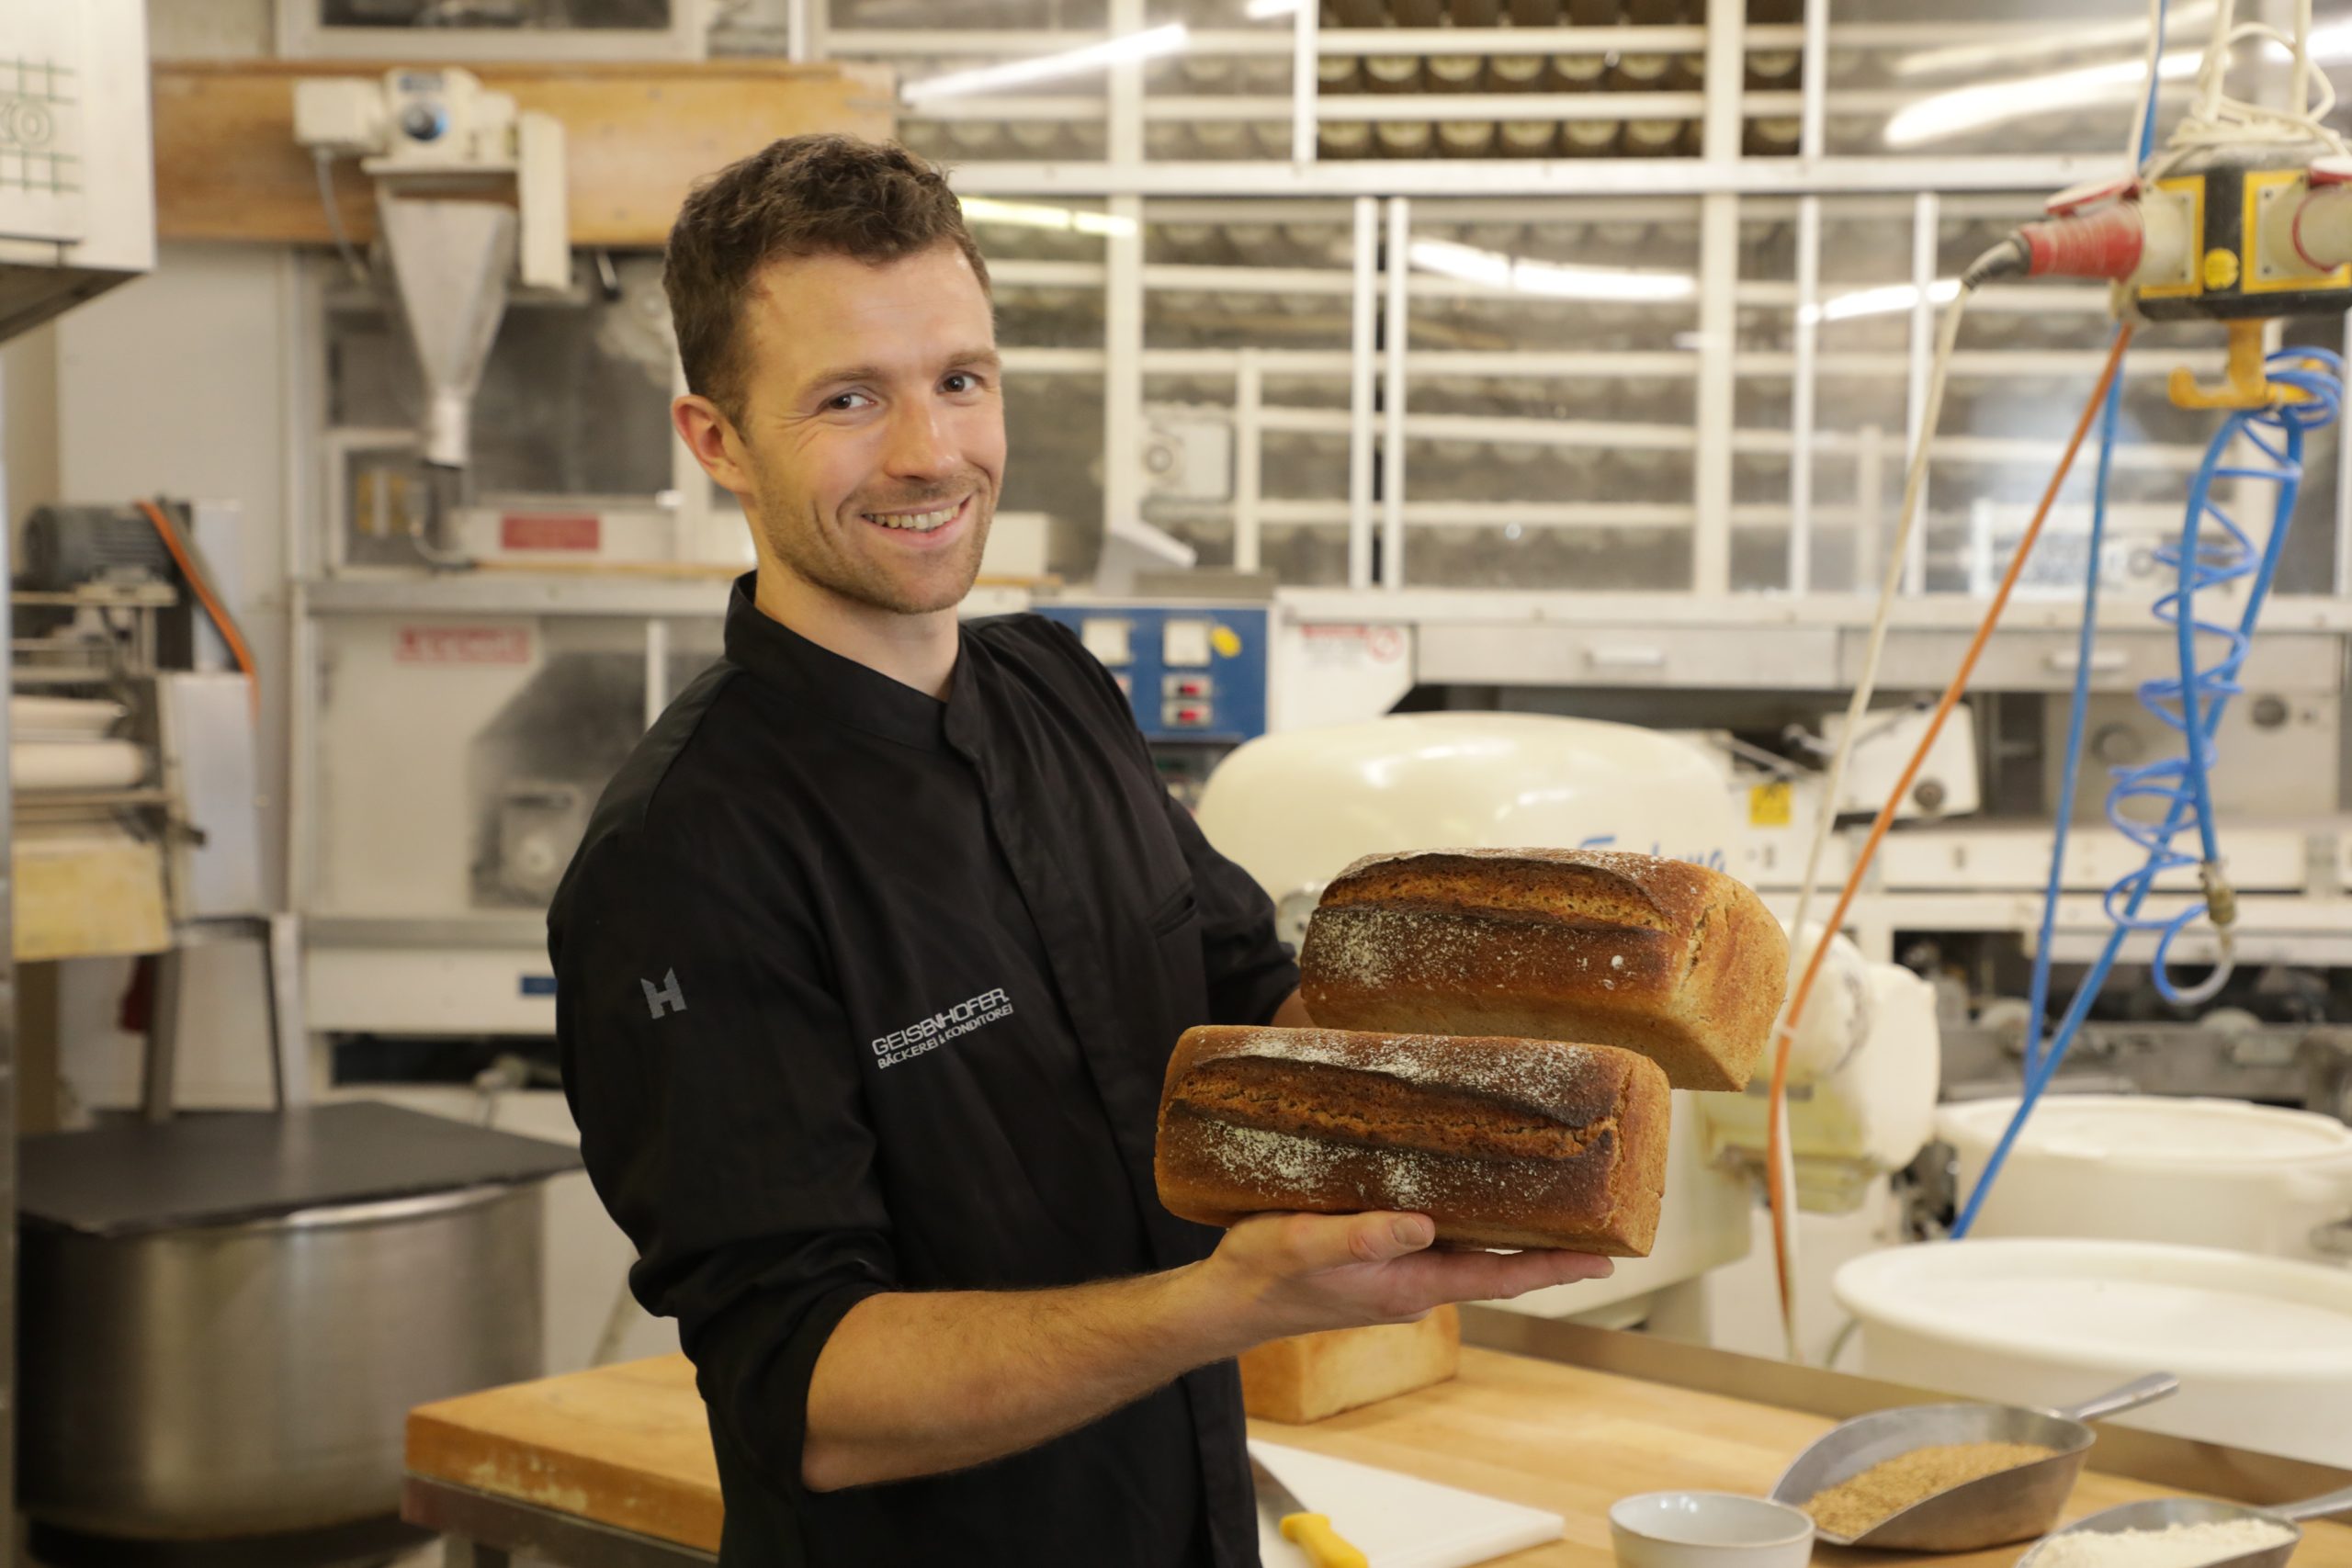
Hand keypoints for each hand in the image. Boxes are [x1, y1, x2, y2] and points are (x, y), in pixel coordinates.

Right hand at [1204, 1210, 1613, 1341]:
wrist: (1226, 1303)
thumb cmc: (1262, 1273)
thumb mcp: (1306, 1243)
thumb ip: (1363, 1235)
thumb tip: (1423, 1224)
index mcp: (1409, 1285)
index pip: (1499, 1275)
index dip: (1554, 1267)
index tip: (1606, 1261)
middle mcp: (1415, 1285)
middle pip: (1497, 1263)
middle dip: (1548, 1245)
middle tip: (1600, 1219)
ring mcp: (1399, 1277)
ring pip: (1470, 1251)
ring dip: (1510, 1230)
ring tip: (1553, 1200)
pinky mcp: (1380, 1262)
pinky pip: (1438, 1242)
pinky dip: (1467, 1221)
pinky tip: (1469, 1193)